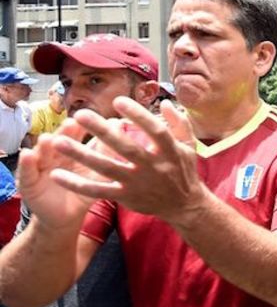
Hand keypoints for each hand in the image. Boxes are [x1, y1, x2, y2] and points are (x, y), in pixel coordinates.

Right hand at [16, 119, 101, 229]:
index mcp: (71, 151)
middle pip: (59, 141)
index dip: (82, 127)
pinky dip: (25, 163)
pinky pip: (25, 172)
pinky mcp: (27, 182)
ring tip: (47, 138)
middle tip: (71, 123)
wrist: (66, 217)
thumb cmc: (84, 191)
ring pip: (41, 153)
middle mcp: (54, 155)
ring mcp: (39, 166)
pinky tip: (27, 154)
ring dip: (44, 145)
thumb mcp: (97, 175)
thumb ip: (105, 154)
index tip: (92, 119)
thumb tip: (121, 128)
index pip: (75, 135)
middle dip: (64, 132)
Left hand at [49, 99, 206, 221]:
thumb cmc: (184, 171)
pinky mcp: (126, 197)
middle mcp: (153, 167)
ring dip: (81, 155)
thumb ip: (179, 123)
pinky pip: (98, 191)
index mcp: (169, 151)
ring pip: (106, 168)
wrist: (185, 206)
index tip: (118, 101)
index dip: (138, 116)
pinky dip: (77, 184)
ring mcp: (138, 183)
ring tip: (58, 142)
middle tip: (80, 115)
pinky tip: (57, 174)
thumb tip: (165, 102)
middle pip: (125, 148)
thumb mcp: (189, 146)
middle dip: (102, 131)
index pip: (154, 131)